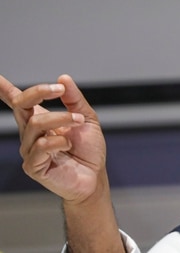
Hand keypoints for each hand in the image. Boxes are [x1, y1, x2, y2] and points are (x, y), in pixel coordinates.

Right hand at [0, 74, 106, 203]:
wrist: (95, 176)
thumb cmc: (89, 150)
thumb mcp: (87, 118)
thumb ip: (74, 99)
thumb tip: (63, 78)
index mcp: (40, 119)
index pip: (17, 102)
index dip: (3, 89)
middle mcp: (30, 133)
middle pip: (21, 105)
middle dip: (39, 92)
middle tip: (60, 90)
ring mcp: (29, 149)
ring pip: (35, 124)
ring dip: (61, 118)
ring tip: (78, 121)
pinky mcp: (33, 166)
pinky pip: (40, 146)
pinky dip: (59, 141)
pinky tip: (68, 145)